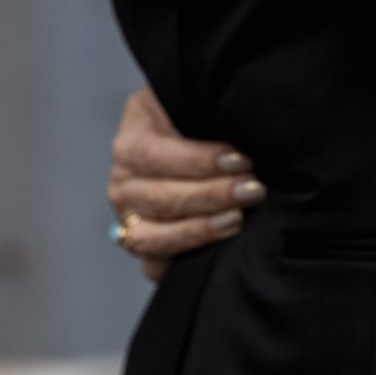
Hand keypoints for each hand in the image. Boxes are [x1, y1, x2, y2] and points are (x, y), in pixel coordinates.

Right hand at [107, 86, 263, 280]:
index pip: (154, 156)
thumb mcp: (194, 108)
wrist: (189, 146)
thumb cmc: (197, 127)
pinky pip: (155, 266)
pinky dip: (181, 265)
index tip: (240, 161)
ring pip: (151, 237)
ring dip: (198, 231)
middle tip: (252, 191)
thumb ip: (205, 115)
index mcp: (131, 143)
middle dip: (212, 196)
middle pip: (159, 199)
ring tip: (237, 220)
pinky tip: (213, 256)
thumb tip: (238, 125)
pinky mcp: (146, 246)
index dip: (199, 161)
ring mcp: (130, 218)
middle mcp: (123, 183)